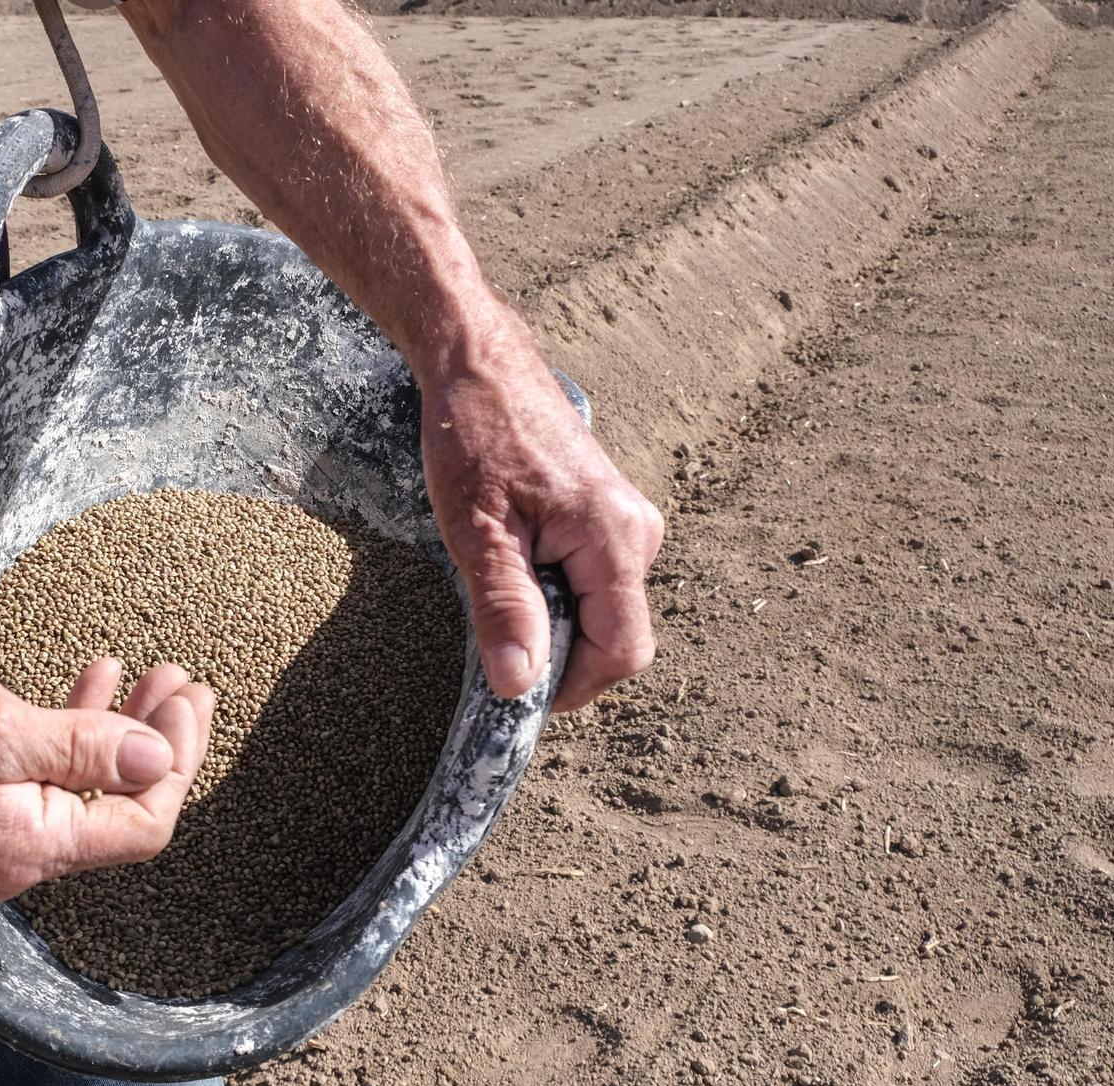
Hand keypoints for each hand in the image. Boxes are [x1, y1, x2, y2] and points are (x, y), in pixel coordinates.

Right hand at [0, 653, 212, 900]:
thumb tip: (156, 760)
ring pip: (86, 789)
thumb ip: (77, 746)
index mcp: (23, 847)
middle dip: (161, 744)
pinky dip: (77, 733)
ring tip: (152, 674)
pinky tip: (95, 684)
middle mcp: (13, 859)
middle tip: (186, 683)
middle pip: (119, 810)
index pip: (138, 824)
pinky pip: (46, 780)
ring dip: (123, 731)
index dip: (176, 763)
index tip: (189, 700)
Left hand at [420, 316, 664, 711]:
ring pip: (599, 612)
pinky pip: (591, 584)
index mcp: (617, 540)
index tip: (515, 691)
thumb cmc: (475, 438)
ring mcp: (628, 526)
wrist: (480, 367)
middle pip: (612, 638)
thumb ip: (505, 609)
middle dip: (556, 652)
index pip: (622, 652)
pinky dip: (551, 594)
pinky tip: (512, 562)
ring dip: (550, 620)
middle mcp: (638, 535)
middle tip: (491, 632)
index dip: (571, 686)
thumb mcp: (477, 532)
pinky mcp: (608, 520)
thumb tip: (519, 685)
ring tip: (497, 580)